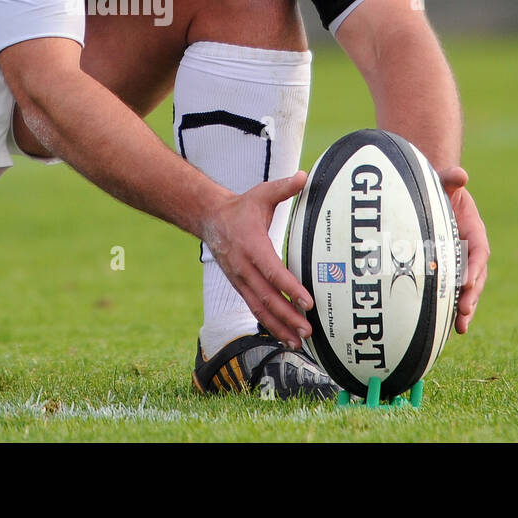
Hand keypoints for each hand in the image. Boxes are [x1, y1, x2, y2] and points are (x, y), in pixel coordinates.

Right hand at [199, 171, 313, 348]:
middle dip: (288, 315)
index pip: (272, 271)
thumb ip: (283, 187)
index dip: (290, 287)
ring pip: (260, 308)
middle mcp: (244, 267)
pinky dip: (270, 324)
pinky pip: (256, 309)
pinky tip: (286, 337)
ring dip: (279, 326)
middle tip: (308, 329)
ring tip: (299, 341)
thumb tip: (304, 176)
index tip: (307, 301)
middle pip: (267, 296)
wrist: (209, 219)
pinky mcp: (240, 287)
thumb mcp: (262, 194)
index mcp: (252, 245)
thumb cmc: (242, 207)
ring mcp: (240, 280)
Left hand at [438, 166, 487, 333]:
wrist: (432, 200)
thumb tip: (460, 175)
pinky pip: (451, 294)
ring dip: (464, 310)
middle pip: (475, 278)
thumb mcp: (445, 183)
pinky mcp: (448, 275)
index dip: (474, 267)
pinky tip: (447, 329)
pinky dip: (450, 310)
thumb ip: (451, 180)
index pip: (478, 252)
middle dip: (471, 296)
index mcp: (474, 233)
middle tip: (464, 311)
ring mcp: (460, 266)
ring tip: (460, 328)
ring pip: (466, 291)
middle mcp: (471, 254)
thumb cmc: (439, 190)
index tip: (467, 280)